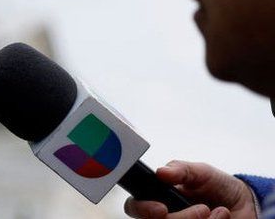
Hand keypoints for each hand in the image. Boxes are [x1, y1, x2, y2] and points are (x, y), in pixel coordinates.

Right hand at [123, 161, 256, 218]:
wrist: (247, 205)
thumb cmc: (219, 187)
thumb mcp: (201, 172)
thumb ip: (180, 169)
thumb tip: (160, 172)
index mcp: (159, 199)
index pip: (135, 208)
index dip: (142, 210)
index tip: (160, 208)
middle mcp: (167, 217)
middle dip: (180, 218)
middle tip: (203, 208)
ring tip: (218, 212)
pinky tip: (222, 218)